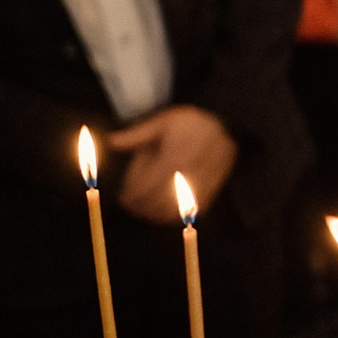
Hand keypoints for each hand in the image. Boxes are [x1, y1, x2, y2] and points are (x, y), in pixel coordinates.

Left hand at [108, 105, 237, 221]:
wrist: (226, 125)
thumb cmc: (191, 122)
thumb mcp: (163, 121)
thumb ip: (137, 135)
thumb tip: (111, 142)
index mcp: (173, 158)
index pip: (146, 187)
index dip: (132, 196)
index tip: (123, 199)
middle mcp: (187, 175)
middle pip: (158, 202)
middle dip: (141, 207)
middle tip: (130, 207)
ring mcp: (200, 186)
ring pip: (173, 210)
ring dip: (156, 215)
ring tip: (144, 211)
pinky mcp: (210, 191)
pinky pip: (189, 211)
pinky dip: (175, 215)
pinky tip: (164, 212)